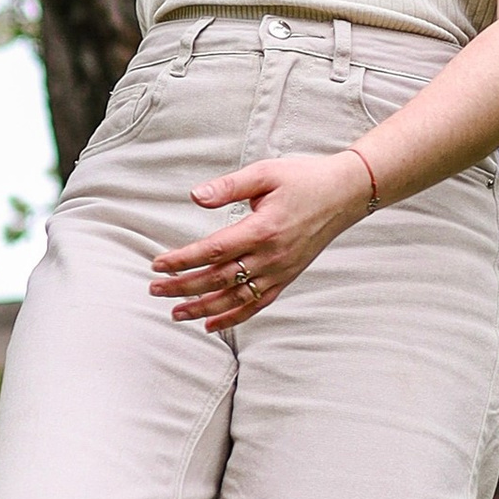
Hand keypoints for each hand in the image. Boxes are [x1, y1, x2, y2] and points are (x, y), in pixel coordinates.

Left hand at [150, 147, 377, 330]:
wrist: (345, 193)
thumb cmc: (303, 178)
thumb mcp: (265, 173)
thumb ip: (228, 187)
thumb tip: (195, 196)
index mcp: (263, 229)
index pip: (213, 250)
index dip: (183, 260)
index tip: (158, 265)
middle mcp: (271, 256)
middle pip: (219, 278)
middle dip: (183, 287)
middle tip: (154, 291)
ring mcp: (280, 271)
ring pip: (236, 298)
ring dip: (204, 309)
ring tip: (176, 313)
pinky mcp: (287, 277)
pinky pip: (258, 304)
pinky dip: (234, 317)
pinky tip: (212, 325)